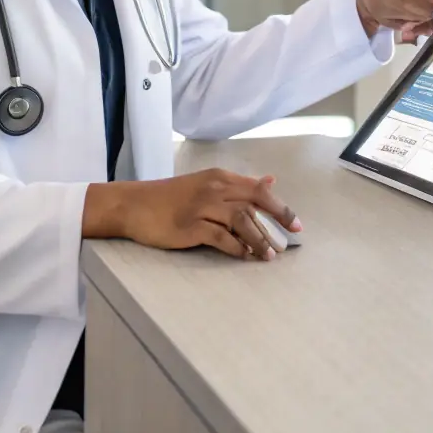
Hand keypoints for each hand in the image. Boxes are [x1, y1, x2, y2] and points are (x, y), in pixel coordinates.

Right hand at [85, 170, 299, 260]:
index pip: (258, 189)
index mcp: (220, 177)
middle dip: (277, 221)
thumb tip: (270, 181)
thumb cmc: (172, 197)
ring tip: (269, 255)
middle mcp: (214, 188)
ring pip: (241, 219)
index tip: (297, 224)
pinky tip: (244, 255)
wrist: (135, 204)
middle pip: (254, 202)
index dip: (280, 207)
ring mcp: (202, 207)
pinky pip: (220, 237)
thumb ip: (239, 185)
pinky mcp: (190, 226)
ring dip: (259, 238)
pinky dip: (236, 247)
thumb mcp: (207, 183)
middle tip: (291, 240)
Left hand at [355, 0, 432, 43]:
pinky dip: (421, 30)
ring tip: (407, 24)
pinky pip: (431, 26)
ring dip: (426, 24)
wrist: (365, 10)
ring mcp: (426, 2)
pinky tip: (407, 29)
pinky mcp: (422, 15)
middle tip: (423, 21)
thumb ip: (424, 8)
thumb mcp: (400, 0)